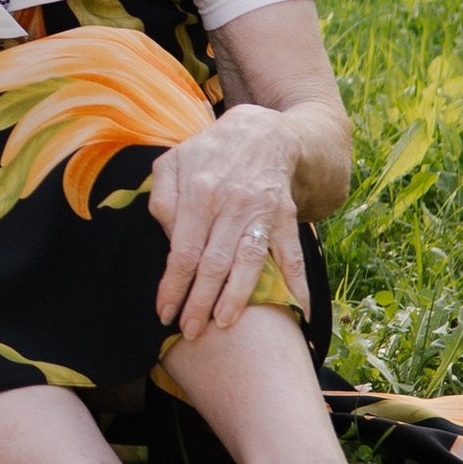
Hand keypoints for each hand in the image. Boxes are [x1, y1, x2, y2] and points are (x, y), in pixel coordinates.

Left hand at [150, 108, 310, 339]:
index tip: (164, 312)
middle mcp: (230, 204)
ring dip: (238, 299)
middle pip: (213, 264)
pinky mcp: (285, 216)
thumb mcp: (173, 161)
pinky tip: (300, 309)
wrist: (262, 131)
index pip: (182, 251)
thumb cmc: (209, 152)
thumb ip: (162, 197)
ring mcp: (261, 212)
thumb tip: (166, 235)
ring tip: (225, 325)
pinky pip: (292, 254)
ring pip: (249, 263)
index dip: (173, 286)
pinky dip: (297, 283)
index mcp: (198, 193)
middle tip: (190, 331)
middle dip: (200, 303)